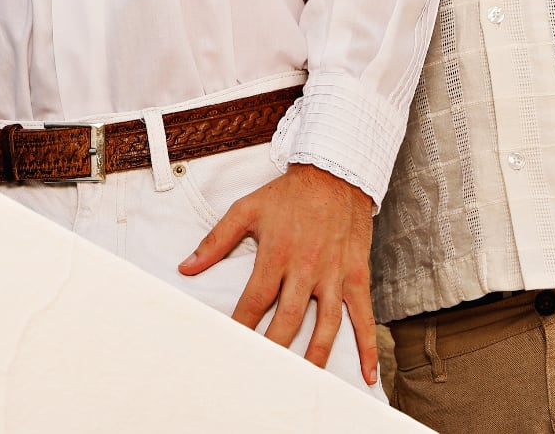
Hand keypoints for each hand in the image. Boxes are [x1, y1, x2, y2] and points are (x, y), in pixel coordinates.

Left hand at [179, 162, 378, 383]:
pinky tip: (368, 373)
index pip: (255, 300)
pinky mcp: (357, 275)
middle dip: (275, 347)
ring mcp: (334, 273)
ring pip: (327, 323)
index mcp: (276, 253)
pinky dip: (368, 346)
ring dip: (317, 354)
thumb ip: (215, 240)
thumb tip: (186, 267)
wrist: (335, 174)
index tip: (231, 347)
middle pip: (289, 317)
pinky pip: (363, 315)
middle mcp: (306, 267)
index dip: (242, 326)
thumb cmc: (287, 195)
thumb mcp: (245, 209)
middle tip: (264, 373)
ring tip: (307, 381)